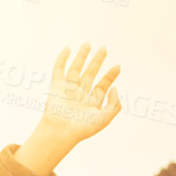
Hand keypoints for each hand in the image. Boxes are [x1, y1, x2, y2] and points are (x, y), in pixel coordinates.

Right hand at [13, 43, 121, 175]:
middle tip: (104, 49)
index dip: (110, 76)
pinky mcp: (56, 87)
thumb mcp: (105, 118)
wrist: (61, 131)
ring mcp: (68, 90)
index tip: (118, 66)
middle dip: (97, 61)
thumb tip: (115, 89)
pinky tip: (68, 48)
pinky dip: (62, 59)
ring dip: (82, 56)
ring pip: (76, 69)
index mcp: (92, 103)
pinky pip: (59, 70)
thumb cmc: (82, 128)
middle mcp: (81, 95)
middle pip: (91, 74)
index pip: (103, 85)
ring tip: (88, 44)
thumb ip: (114, 105)